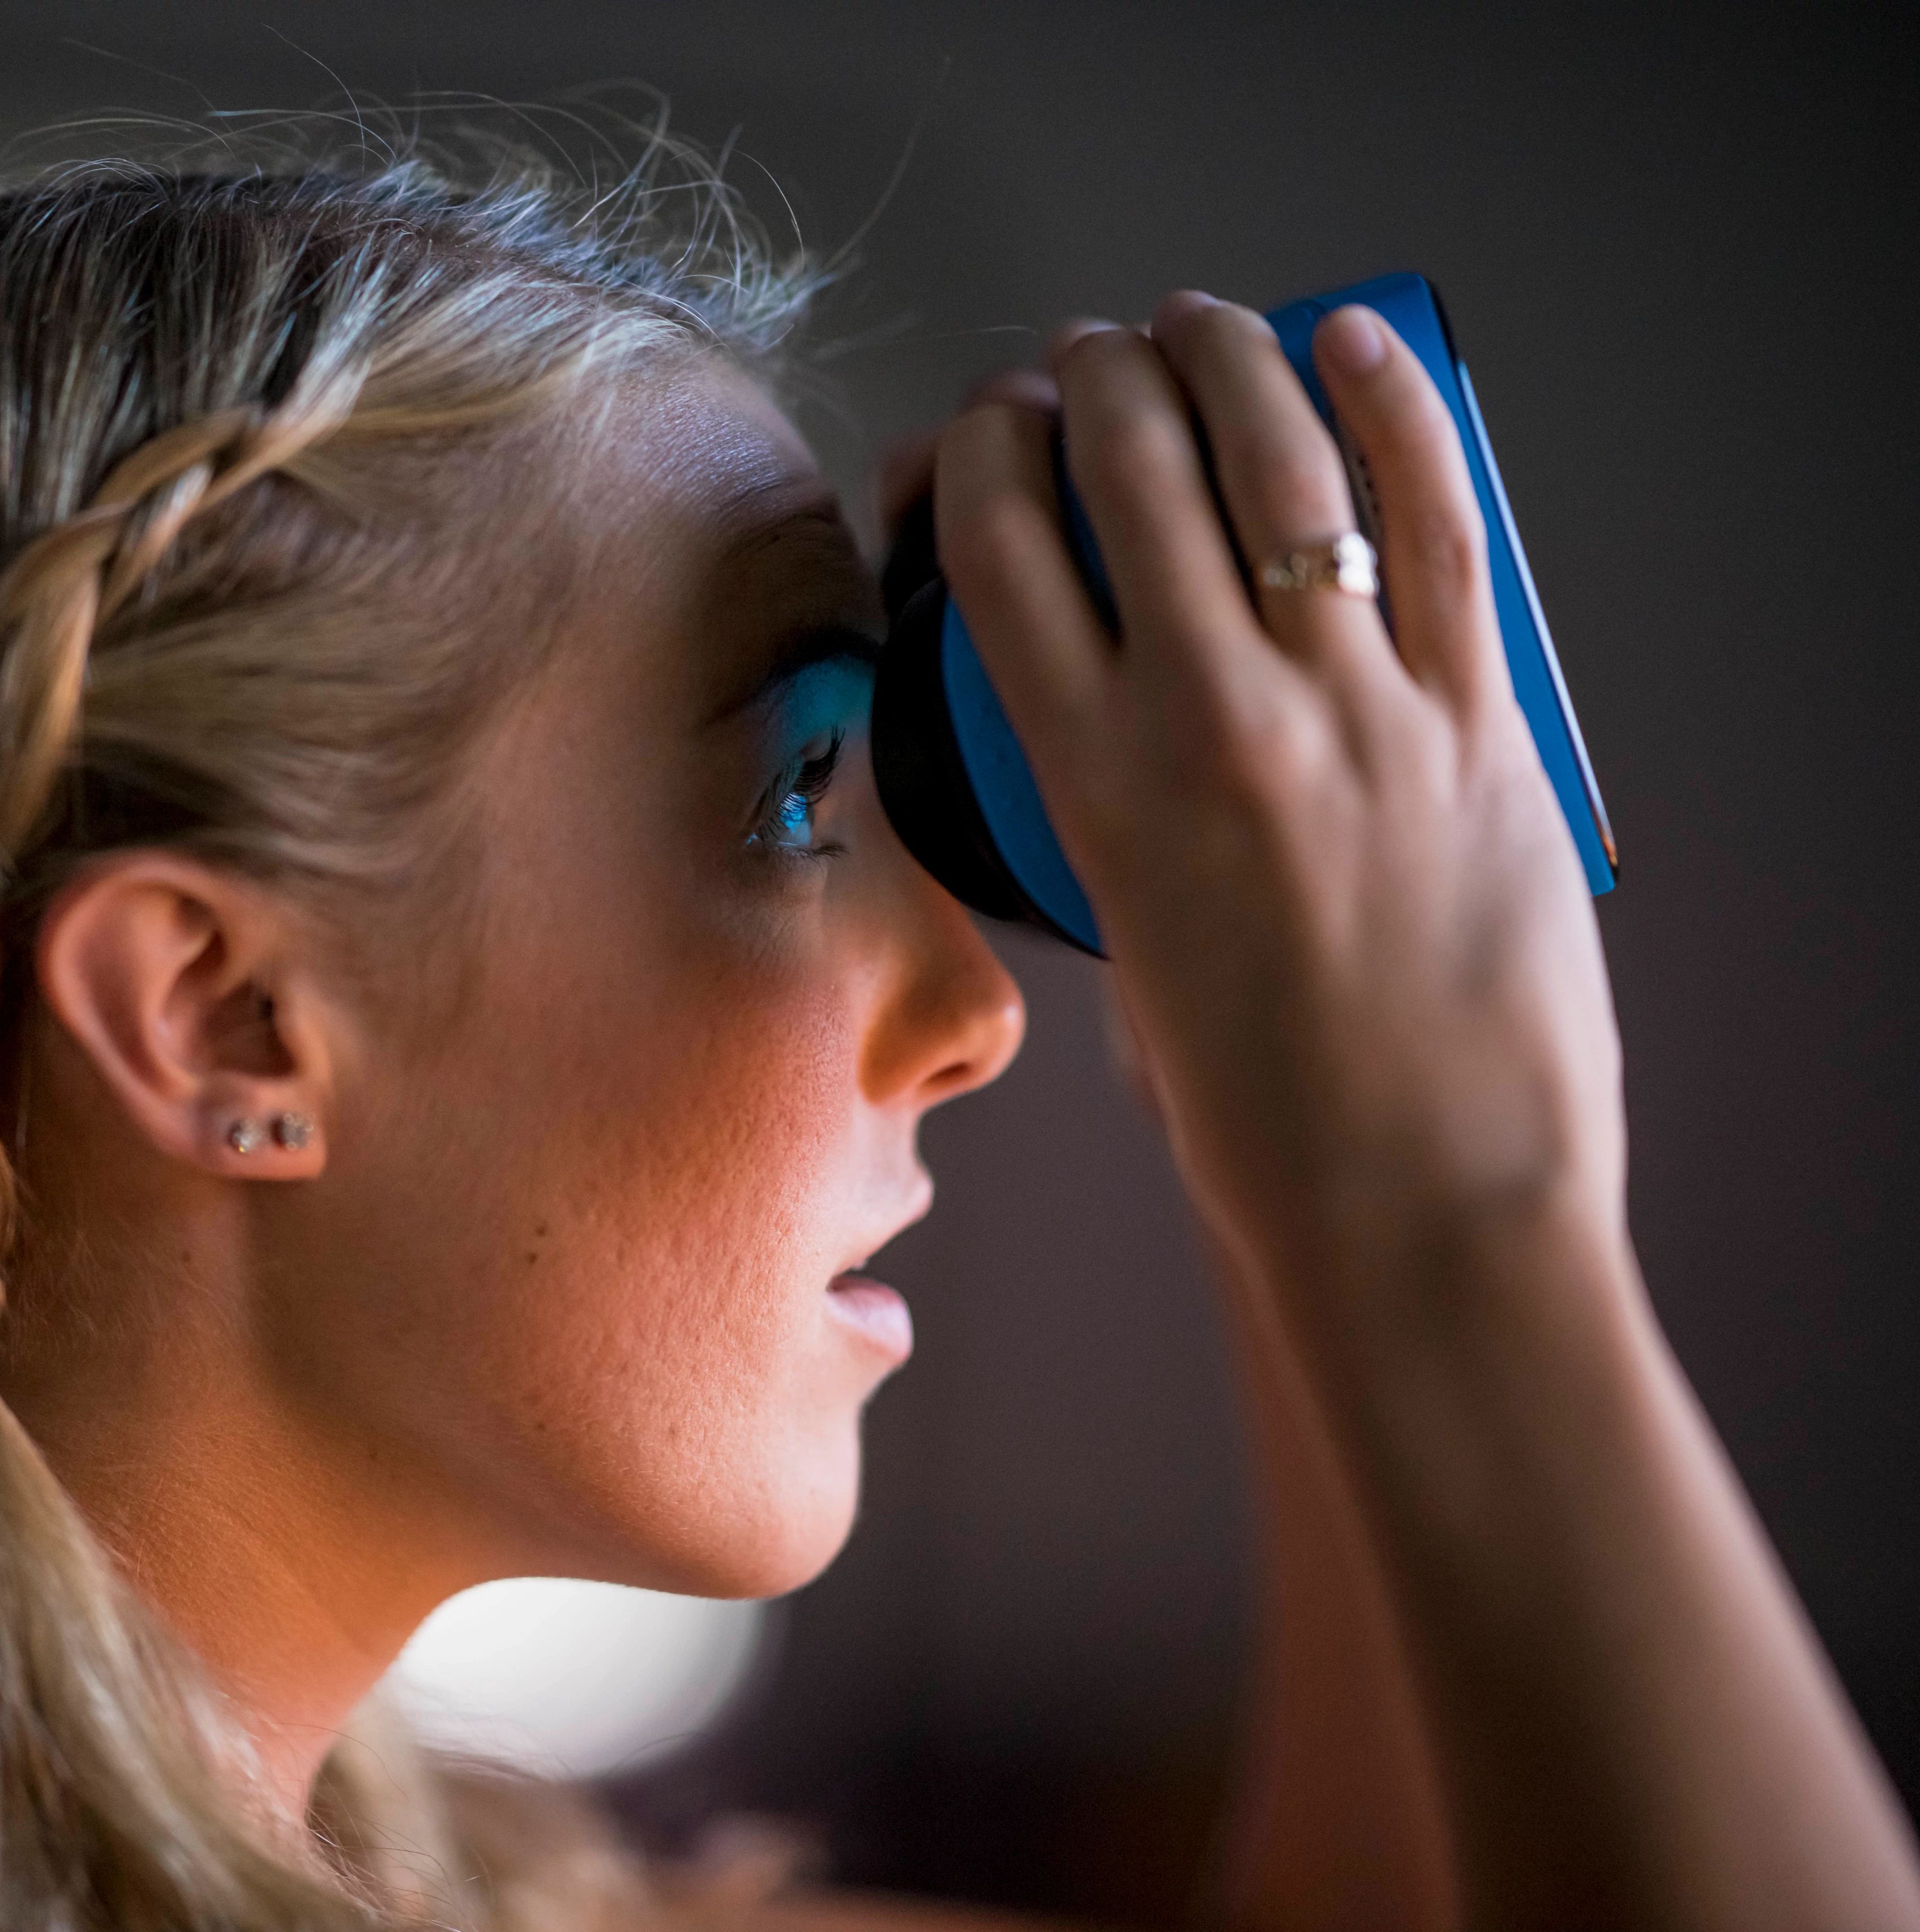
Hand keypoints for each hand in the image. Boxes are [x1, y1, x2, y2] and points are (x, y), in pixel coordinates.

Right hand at [921, 294, 1623, 1299]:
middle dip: (1093, 373)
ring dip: (1223, 355)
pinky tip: (1355, 345)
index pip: (1002, 545)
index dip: (985, 446)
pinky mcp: (1482, 722)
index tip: (994, 423)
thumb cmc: (1258, 1113)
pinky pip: (1435, 520)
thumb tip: (1129, 714)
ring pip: (1275, 457)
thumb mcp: (1126, 945)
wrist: (1413, 1210)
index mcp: (1097, 788)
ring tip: (1198, 325)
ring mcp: (1358, 712)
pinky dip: (1391, 408)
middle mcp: (1215, 722)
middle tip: (1090, 356)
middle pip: (1129, 463)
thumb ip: (1110, 815)